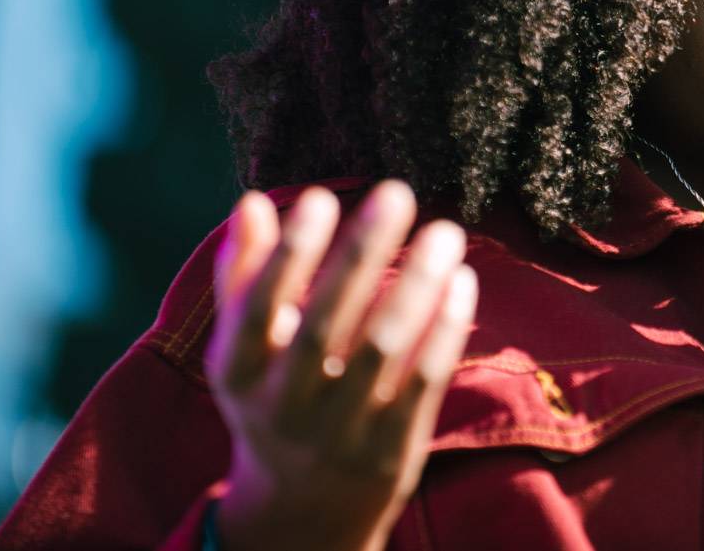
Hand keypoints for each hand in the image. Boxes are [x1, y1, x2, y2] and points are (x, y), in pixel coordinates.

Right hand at [204, 181, 476, 550]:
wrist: (304, 510)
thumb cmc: (276, 397)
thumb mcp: (246, 348)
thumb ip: (245, 275)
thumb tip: (252, 201)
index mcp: (241, 373)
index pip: (259, 309)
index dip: (287, 255)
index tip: (321, 197)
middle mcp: (286, 406)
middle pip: (326, 325)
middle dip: (361, 255)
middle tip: (397, 192)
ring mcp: (340, 432)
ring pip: (383, 350)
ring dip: (416, 285)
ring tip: (444, 232)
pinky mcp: (390, 450)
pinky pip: (423, 383)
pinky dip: (444, 330)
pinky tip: (462, 282)